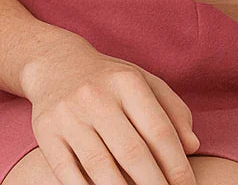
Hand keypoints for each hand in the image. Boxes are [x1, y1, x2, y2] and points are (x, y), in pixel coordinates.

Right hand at [22, 31, 198, 184]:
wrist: (54, 62)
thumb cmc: (108, 80)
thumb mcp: (143, 81)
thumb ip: (173, 110)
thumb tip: (191, 146)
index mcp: (125, 81)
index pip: (159, 131)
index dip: (178, 168)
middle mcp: (95, 95)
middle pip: (133, 154)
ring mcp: (67, 114)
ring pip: (101, 169)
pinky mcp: (46, 132)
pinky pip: (70, 174)